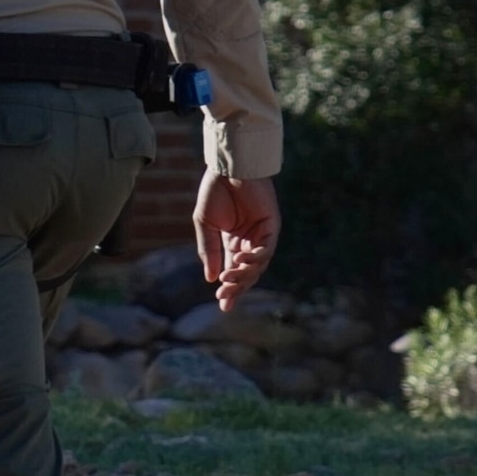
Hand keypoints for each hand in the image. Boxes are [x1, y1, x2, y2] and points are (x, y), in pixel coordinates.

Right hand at [194, 173, 280, 310]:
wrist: (228, 168)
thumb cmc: (215, 192)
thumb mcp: (205, 224)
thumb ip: (209, 250)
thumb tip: (211, 279)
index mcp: (232, 242)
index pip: (233, 272)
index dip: (230, 291)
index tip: (222, 307)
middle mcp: (248, 242)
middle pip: (247, 273)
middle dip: (236, 287)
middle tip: (223, 296)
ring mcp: (261, 235)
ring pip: (258, 265)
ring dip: (244, 274)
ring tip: (228, 279)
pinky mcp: (271, 226)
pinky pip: (267, 249)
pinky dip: (256, 257)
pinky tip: (241, 259)